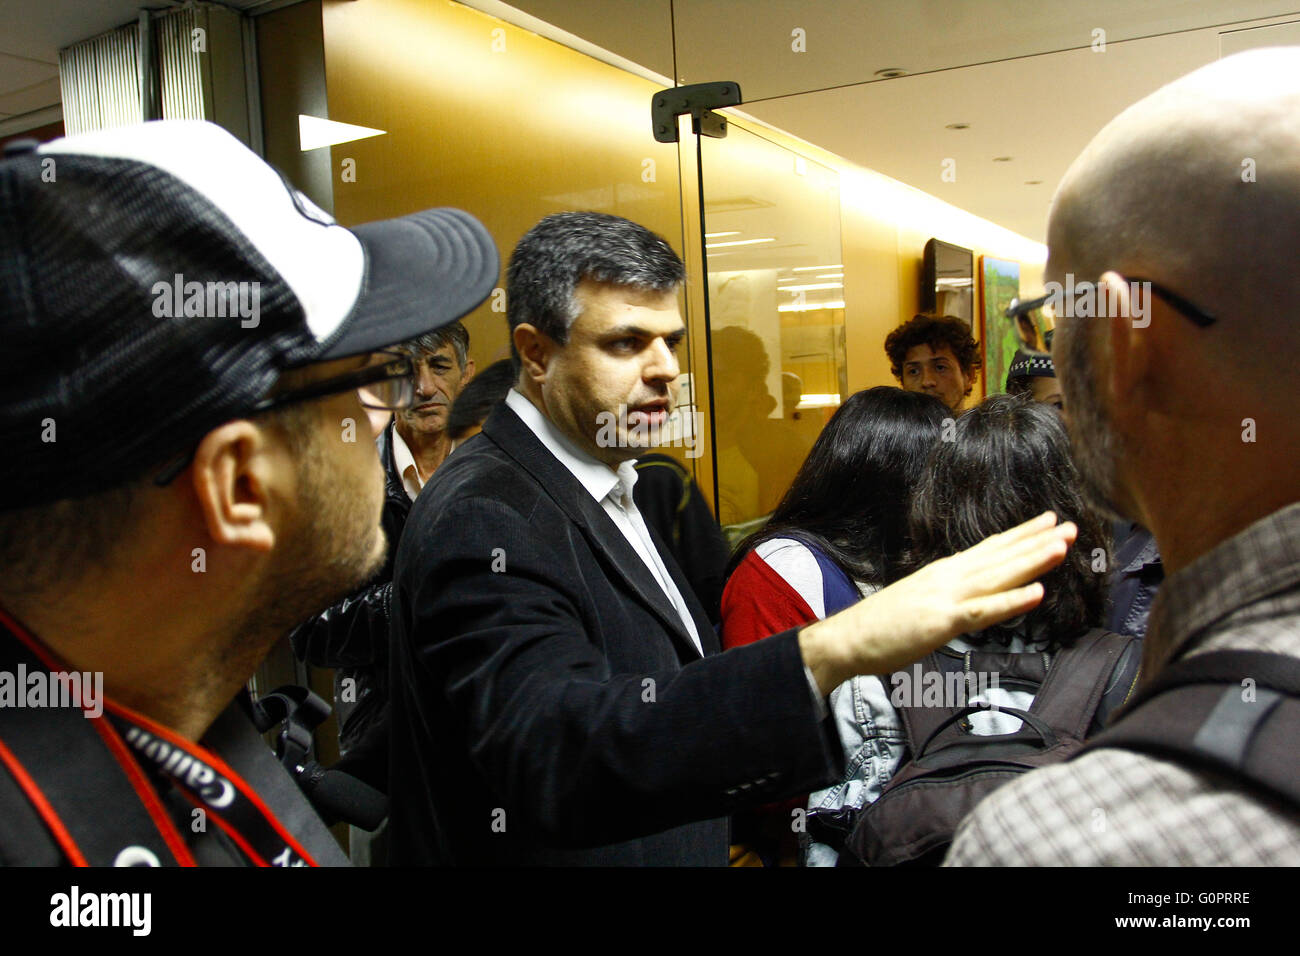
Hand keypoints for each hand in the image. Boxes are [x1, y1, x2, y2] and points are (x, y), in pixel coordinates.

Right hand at [799, 512, 1075, 694]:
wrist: (849, 638)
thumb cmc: (881, 625)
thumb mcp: (920, 601)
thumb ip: (947, 595)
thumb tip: (969, 594)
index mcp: (944, 572)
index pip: (989, 548)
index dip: (1020, 535)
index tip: (1047, 522)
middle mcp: (948, 577)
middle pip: (1000, 555)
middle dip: (1037, 541)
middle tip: (1070, 525)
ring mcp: (946, 596)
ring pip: (998, 575)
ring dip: (1032, 561)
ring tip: (1062, 547)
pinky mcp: (942, 621)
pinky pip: (984, 611)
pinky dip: (1011, 601)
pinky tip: (1037, 594)